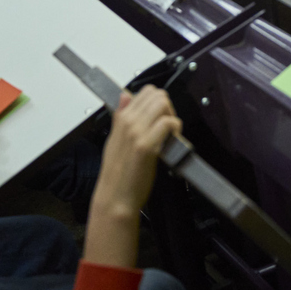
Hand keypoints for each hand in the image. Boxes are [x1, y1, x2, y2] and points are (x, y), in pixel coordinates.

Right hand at [86, 87, 181, 253]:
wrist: (115, 197)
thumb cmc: (117, 173)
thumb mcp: (114, 140)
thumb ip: (121, 117)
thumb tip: (126, 96)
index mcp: (120, 119)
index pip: (145, 92)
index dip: (158, 102)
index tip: (160, 116)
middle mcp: (127, 122)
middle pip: (157, 95)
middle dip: (168, 107)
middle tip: (167, 125)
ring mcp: (136, 133)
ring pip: (163, 104)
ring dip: (172, 116)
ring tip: (170, 133)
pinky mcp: (146, 146)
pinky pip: (168, 123)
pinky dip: (176, 129)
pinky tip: (172, 140)